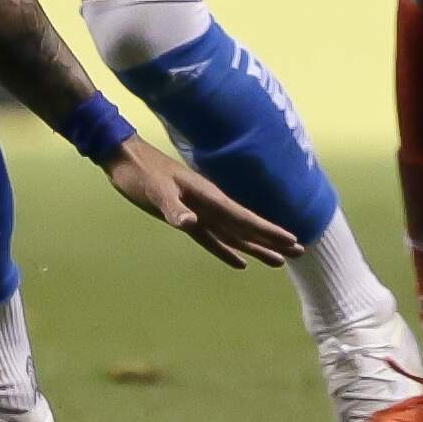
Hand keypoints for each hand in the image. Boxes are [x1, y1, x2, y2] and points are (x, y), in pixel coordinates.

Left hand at [100, 138, 300, 267]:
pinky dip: (226, 250)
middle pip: (246, 227)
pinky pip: (212, 238)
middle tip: (298, 251)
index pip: (243, 218)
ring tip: (278, 261)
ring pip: (233, 234)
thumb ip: (173, 208)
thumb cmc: (139, 173)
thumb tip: (191, 224)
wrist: (124, 160)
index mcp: (207, 196)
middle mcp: (209, 205)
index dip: (267, 231)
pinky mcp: (185, 218)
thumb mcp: (154, 190)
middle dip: (271, 239)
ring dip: (255, 247)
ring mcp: (198, 212)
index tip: (291, 240)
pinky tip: (239, 262)